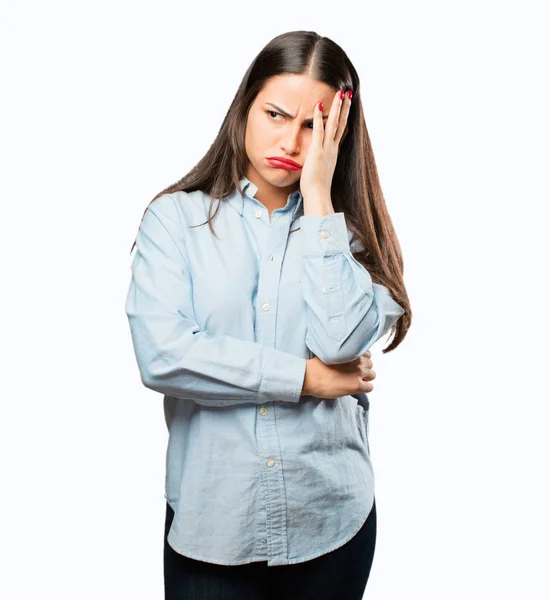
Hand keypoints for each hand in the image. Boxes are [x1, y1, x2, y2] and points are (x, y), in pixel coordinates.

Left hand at [299, 88, 351, 202]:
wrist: (318, 196)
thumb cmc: (317, 188)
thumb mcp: (320, 171)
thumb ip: (319, 163)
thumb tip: (315, 163)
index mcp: (333, 153)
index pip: (340, 131)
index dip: (344, 117)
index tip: (347, 105)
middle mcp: (332, 149)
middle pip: (341, 124)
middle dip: (345, 107)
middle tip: (348, 92)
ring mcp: (326, 150)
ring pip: (334, 124)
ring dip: (337, 107)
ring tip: (340, 93)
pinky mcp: (317, 152)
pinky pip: (318, 131)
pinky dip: (318, 118)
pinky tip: (318, 105)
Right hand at [301, 350, 374, 398]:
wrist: (310, 376)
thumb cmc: (316, 364)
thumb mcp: (329, 351)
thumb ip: (341, 352)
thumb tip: (343, 354)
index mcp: (352, 351)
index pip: (366, 353)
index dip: (361, 359)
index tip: (355, 363)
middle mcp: (358, 361)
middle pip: (370, 364)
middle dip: (364, 368)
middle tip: (353, 373)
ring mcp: (358, 373)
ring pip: (372, 375)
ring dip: (365, 378)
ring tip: (355, 380)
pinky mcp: (357, 386)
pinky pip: (370, 387)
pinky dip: (365, 388)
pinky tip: (356, 388)